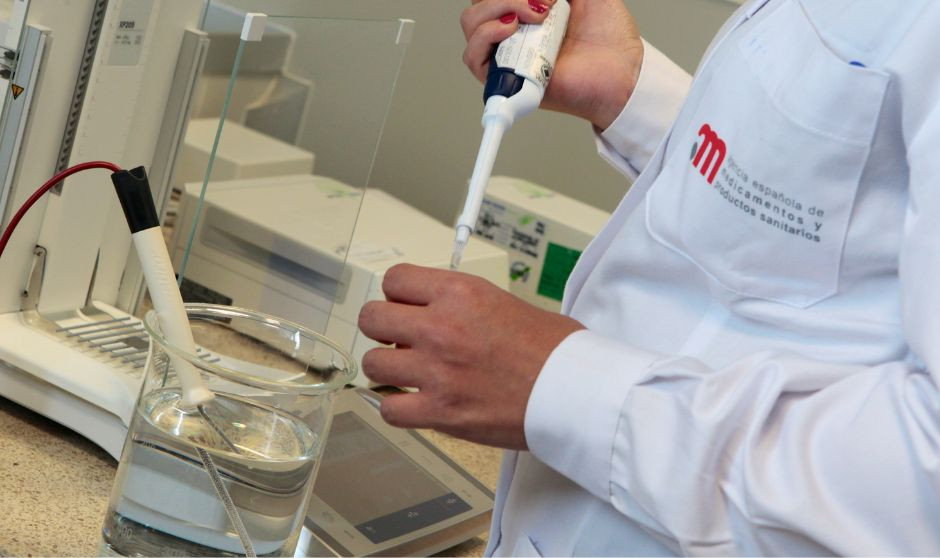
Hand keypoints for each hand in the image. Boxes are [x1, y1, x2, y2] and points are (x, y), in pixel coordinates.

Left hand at [358, 264, 584, 449]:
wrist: (575, 390)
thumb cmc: (555, 350)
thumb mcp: (505, 301)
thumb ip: (463, 304)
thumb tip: (438, 311)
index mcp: (459, 293)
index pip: (395, 279)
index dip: (397, 294)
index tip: (404, 305)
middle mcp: (441, 328)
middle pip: (372, 318)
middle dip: (383, 328)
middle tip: (398, 338)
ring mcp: (436, 371)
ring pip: (374, 364)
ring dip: (387, 369)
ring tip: (407, 372)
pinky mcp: (440, 411)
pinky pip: (390, 410)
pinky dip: (397, 408)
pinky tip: (412, 403)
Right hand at [461, 0, 643, 129]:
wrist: (623, 70)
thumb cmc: (609, 38)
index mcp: (528, 10)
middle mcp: (514, 31)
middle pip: (478, 4)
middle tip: (543, 2)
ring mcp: (508, 53)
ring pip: (472, 23)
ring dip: (498, 8)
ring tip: (536, 16)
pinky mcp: (507, 79)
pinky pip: (473, 58)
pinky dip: (486, 36)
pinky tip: (512, 29)